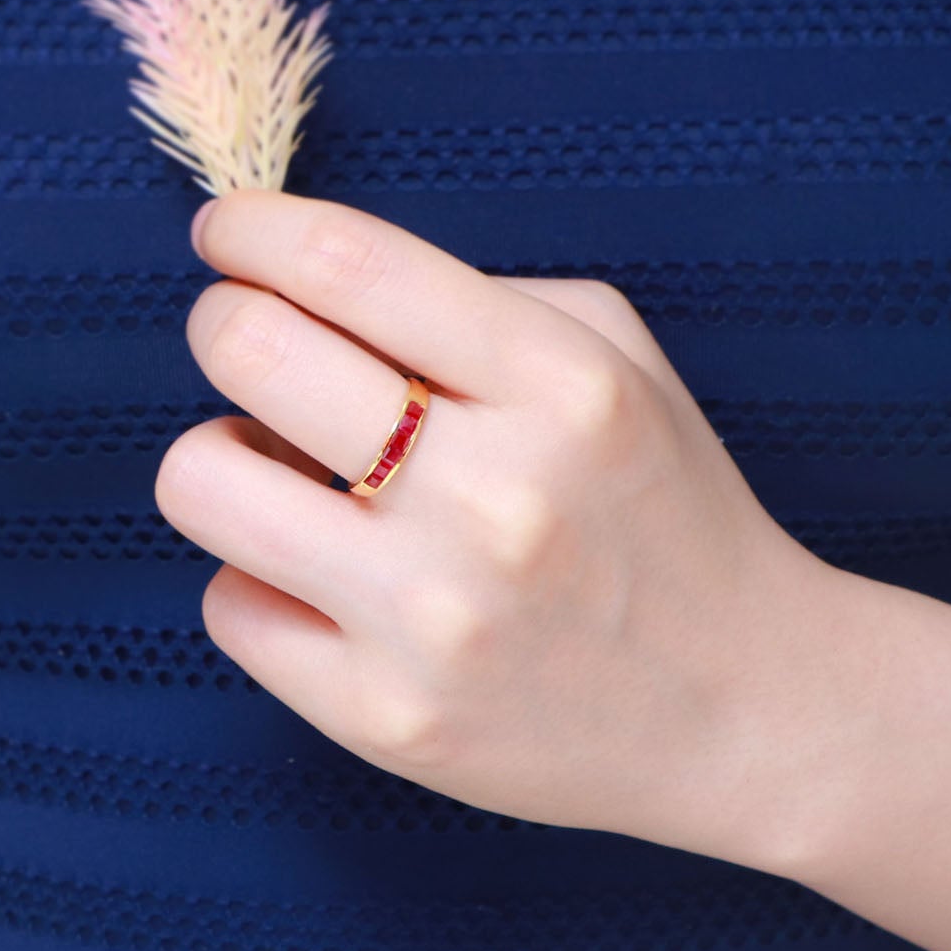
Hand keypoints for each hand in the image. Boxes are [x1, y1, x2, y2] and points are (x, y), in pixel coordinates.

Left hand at [155, 186, 856, 870]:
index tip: (225, 234)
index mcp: (562, 386)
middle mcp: (496, 498)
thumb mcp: (618, 364)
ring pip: (203, 482)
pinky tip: (327, 583)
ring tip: (278, 471)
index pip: (349, 267)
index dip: (253, 233)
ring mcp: (434, 618)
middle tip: (246, 340)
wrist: (746, 708)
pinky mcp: (387, 718)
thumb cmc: (661, 511)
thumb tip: (303, 288)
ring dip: (221, 455)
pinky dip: (261, 579)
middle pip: (252, 354)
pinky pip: (231, 607)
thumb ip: (475, 302)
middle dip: (224, 324)